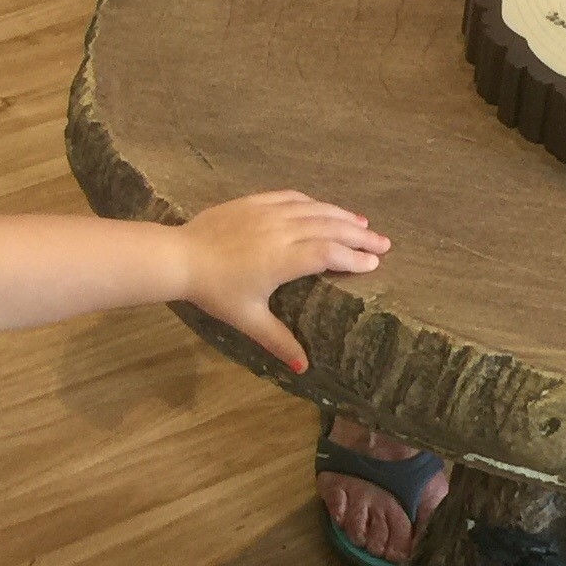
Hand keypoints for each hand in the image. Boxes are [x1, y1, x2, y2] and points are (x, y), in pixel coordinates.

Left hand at [177, 191, 387, 371]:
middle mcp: (282, 231)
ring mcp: (268, 212)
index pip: (329, 254)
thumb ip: (278, 340)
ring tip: (363, 222)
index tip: (375, 263)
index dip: (354, 257)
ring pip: (314, 209)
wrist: (181, 257)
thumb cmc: (216, 291)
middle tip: (384, 242)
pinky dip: (313, 202)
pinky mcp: (254, 201)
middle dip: (360, 234)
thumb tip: (303, 368)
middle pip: (330, 228)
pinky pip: (292, 197)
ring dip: (341, 215)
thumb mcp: (249, 319)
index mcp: (284, 259)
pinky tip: (324, 207)